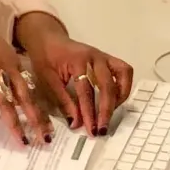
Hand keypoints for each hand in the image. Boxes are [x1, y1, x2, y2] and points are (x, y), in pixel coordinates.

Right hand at [0, 2, 48, 146]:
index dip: (39, 108)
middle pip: (25, 97)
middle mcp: (8, 66)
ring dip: (15, 122)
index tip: (47, 125)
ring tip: (22, 140)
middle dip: (36, 119)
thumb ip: (2, 65)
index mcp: (13, 61)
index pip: (30, 89)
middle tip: (45, 138)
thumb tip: (5, 84)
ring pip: (7, 101)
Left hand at [15, 13, 133, 135]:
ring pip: (123, 75)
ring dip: (119, 97)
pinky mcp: (109, 59)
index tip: (89, 129)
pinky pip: (124, 71)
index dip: (88, 112)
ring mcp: (104, 57)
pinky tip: (115, 100)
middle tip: (101, 129)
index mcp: (77, 60)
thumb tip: (75, 123)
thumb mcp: (48, 79)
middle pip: (107, 86)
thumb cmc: (46, 59)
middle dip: (105, 110)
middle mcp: (95, 57)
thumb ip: (63, 100)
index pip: (86, 91)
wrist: (48, 39)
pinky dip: (123, 87)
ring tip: (110, 114)